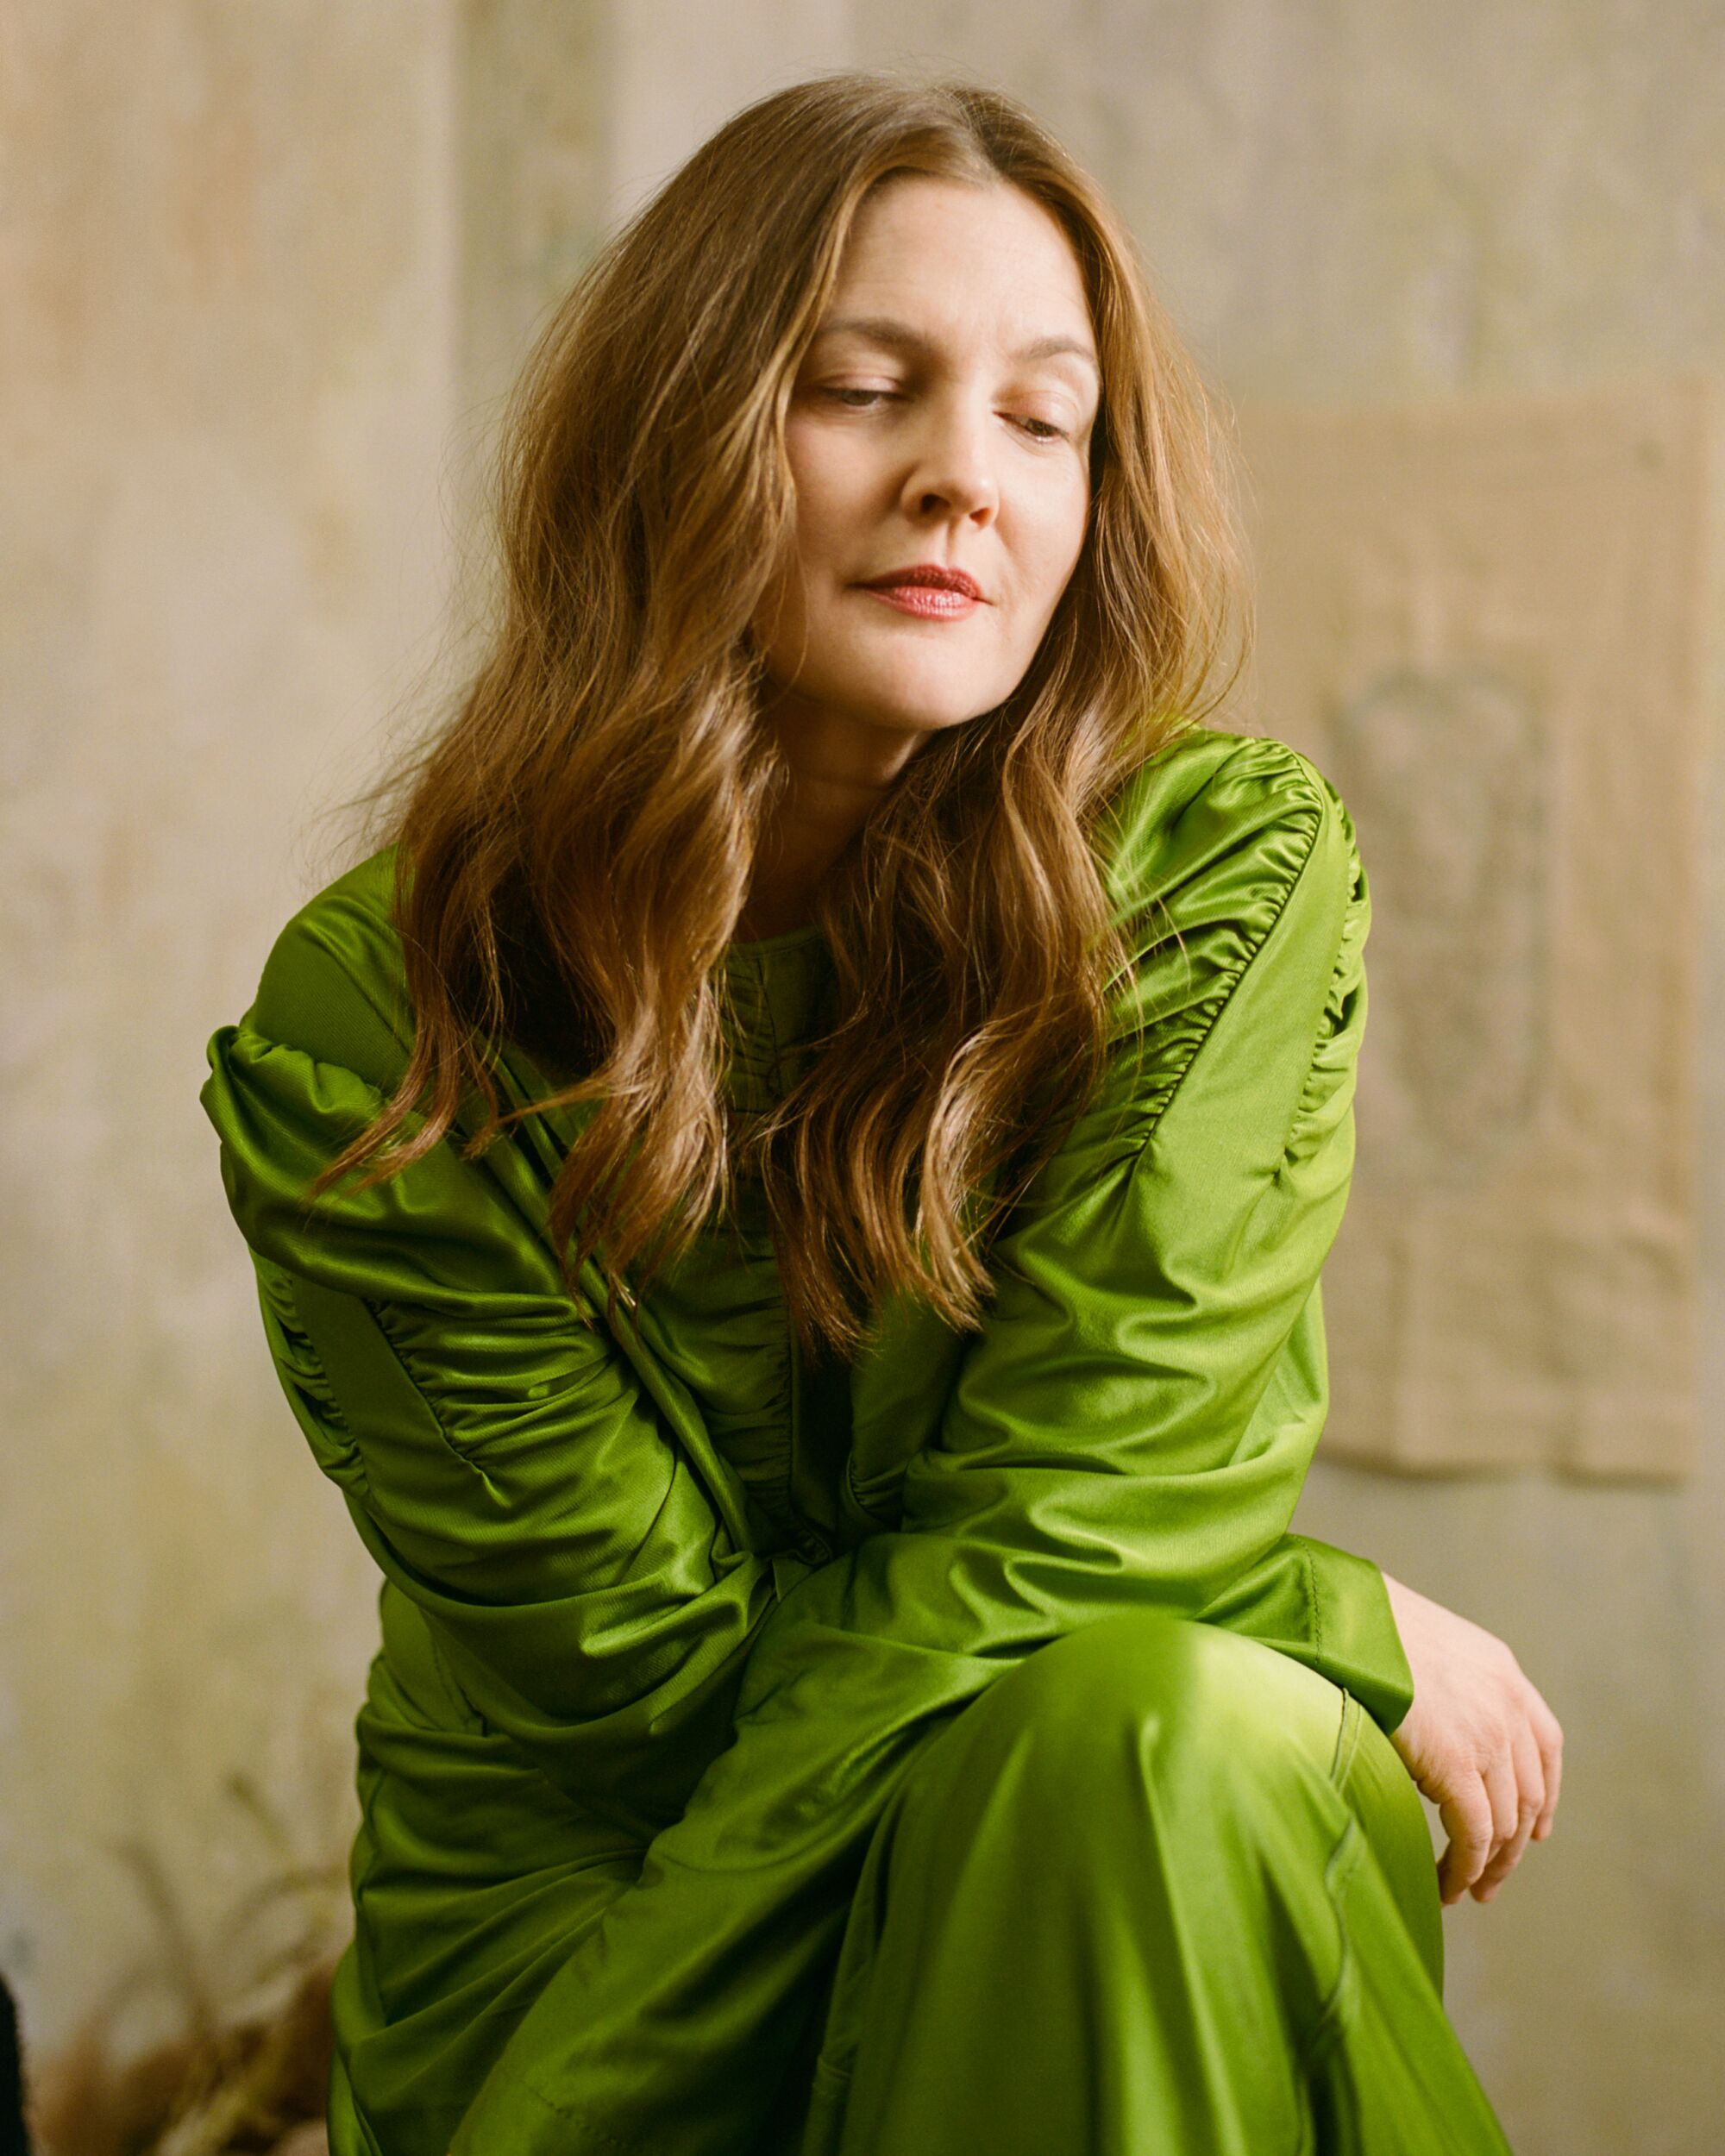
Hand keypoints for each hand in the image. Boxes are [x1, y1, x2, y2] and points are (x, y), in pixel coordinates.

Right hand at [1380, 1573, 1562, 1905]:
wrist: (1345, 1618)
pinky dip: (1465, 1867)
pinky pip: (1473, 1834)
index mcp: (1502, 1671)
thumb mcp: (1425, 1645)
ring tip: (1468, 1890)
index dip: (1544, 1795)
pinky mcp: (1458, 1766)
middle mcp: (1508, 1705)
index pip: (1546, 1744)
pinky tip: (1448, 1885)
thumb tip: (1432, 1729)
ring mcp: (1489, 1736)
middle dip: (1514, 1844)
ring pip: (1505, 1822)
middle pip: (1527, 1792)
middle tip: (1491, 1880)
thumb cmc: (1364, 1625)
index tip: (1536, 1831)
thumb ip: (1447, 1688)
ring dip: (1489, 1864)